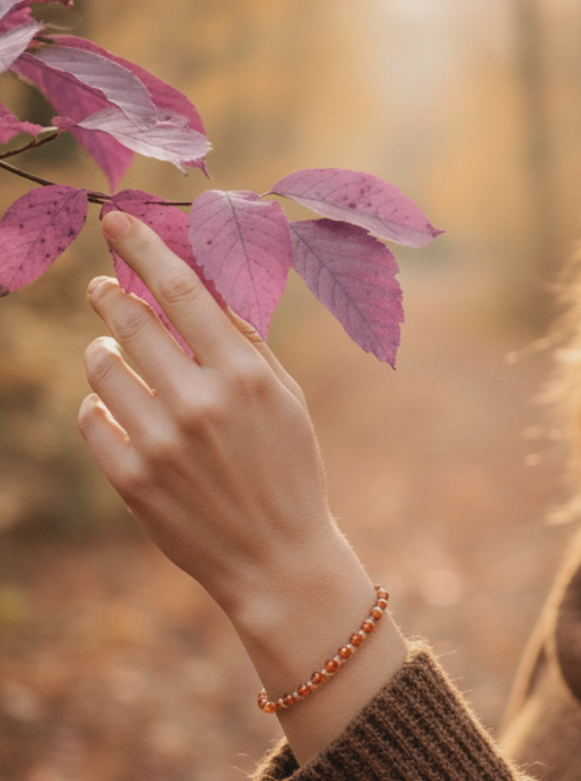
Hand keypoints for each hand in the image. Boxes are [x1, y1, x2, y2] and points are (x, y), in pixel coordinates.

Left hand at [80, 210, 339, 620]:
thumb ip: (245, 342)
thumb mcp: (287, 400)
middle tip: (102, 289)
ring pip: (101, 367)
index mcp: (244, 374)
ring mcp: (161, 442)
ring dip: (102, 351)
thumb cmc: (288, 470)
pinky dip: (97, 406)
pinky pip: (91, 418)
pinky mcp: (131, 478)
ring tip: (112, 355)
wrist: (277, 559)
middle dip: (108, 296)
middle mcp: (199, 402)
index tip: (115, 222)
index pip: (180, 289)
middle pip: (129, 320)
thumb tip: (201, 286)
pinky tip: (117, 409)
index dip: (142, 247)